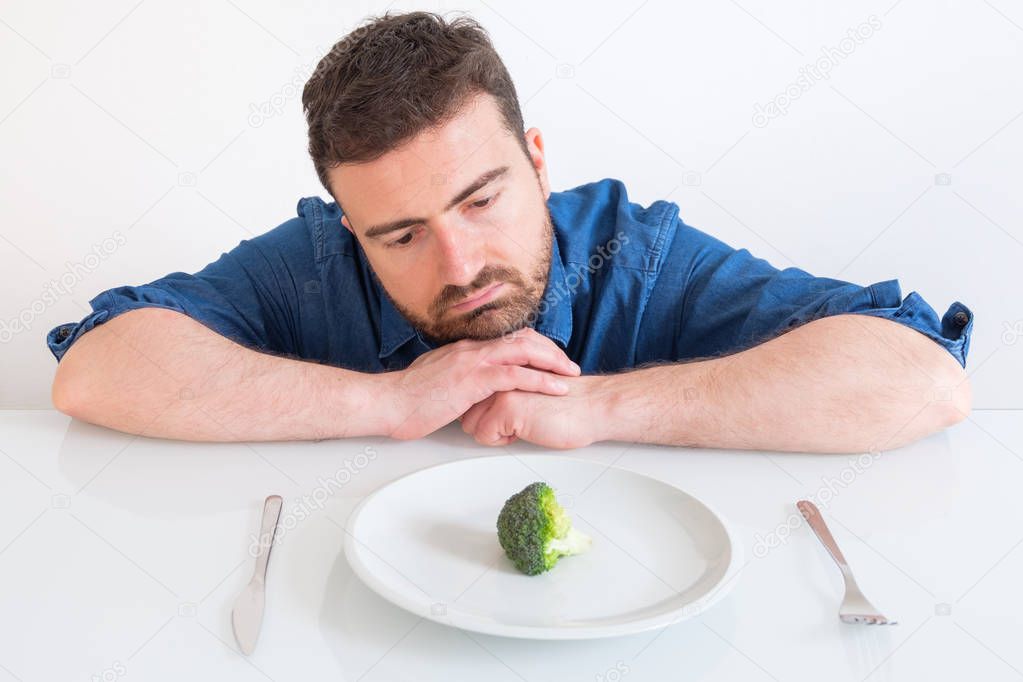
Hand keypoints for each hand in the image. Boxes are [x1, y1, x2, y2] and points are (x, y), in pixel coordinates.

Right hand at [382, 328, 580, 439]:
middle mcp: (472, 350)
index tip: (550, 359)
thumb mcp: (435, 381)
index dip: (533, 346)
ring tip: (570, 374)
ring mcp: (472, 362)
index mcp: (464, 349)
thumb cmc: (407, 399)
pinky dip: (541, 380)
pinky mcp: (473, 380)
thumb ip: (455, 378)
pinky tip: (556, 387)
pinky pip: (516, 375)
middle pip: (522, 338)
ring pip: (524, 351)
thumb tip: (466, 387)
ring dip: (552, 362)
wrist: (387, 403)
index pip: (507, 339)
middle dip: (550, 350)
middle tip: (568, 365)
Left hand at [459, 376, 612, 448]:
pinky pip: (484, 435)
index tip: (507, 417)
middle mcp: (497, 373)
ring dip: (493, 433)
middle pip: (466, 411)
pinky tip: (524, 430)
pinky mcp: (506, 406)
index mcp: (503, 367)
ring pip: (470, 423)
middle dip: (486, 425)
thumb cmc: (567, 403)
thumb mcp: (529, 390)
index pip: (471, 396)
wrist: (592, 406)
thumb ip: (507, 390)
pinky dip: (501, 441)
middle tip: (514, 423)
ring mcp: (500, 389)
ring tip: (519, 426)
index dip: (486, 413)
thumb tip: (487, 408)